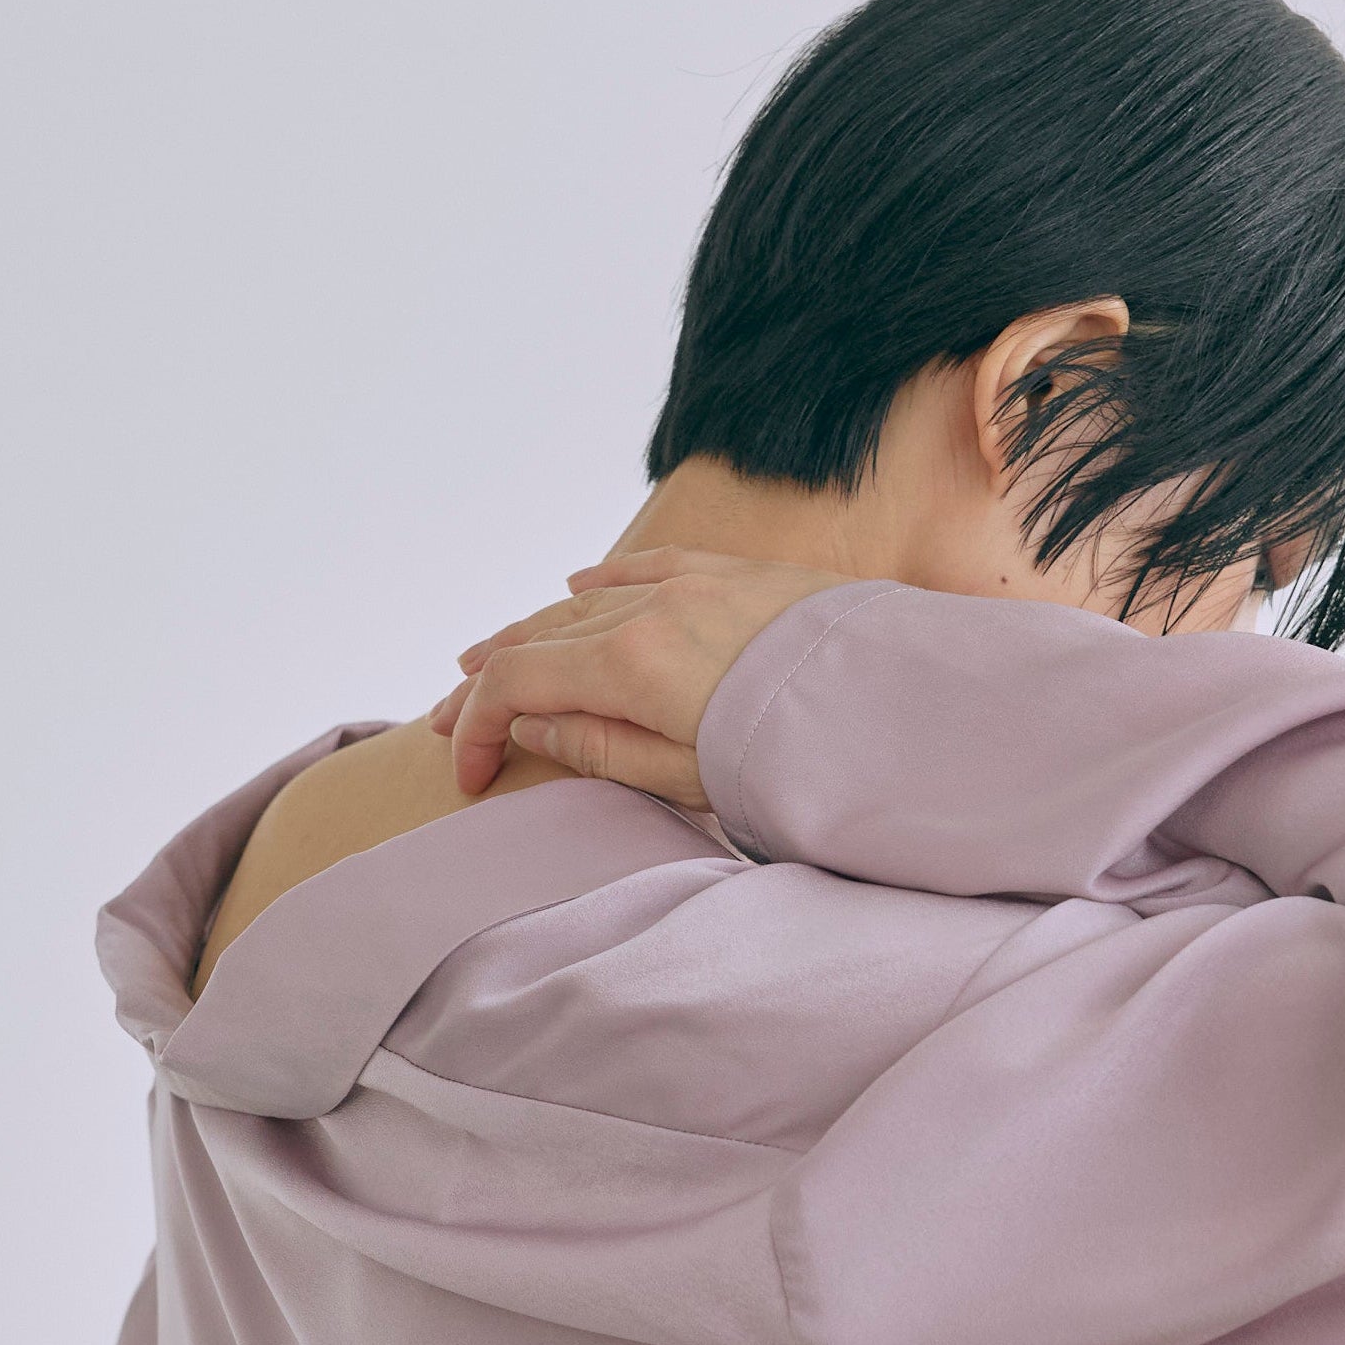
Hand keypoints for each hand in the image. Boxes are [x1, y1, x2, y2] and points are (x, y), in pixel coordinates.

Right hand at [432, 546, 851, 805]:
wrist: (897, 704)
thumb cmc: (797, 754)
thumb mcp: (687, 778)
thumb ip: (600, 750)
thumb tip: (532, 728)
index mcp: (628, 665)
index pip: (519, 686)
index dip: (477, 727)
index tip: (464, 773)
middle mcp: (650, 610)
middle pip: (541, 638)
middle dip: (487, 679)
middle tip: (447, 714)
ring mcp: (693, 584)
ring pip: (587, 600)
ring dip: (533, 631)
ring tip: (490, 654)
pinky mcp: (737, 574)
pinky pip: (649, 565)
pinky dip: (603, 578)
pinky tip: (577, 582)